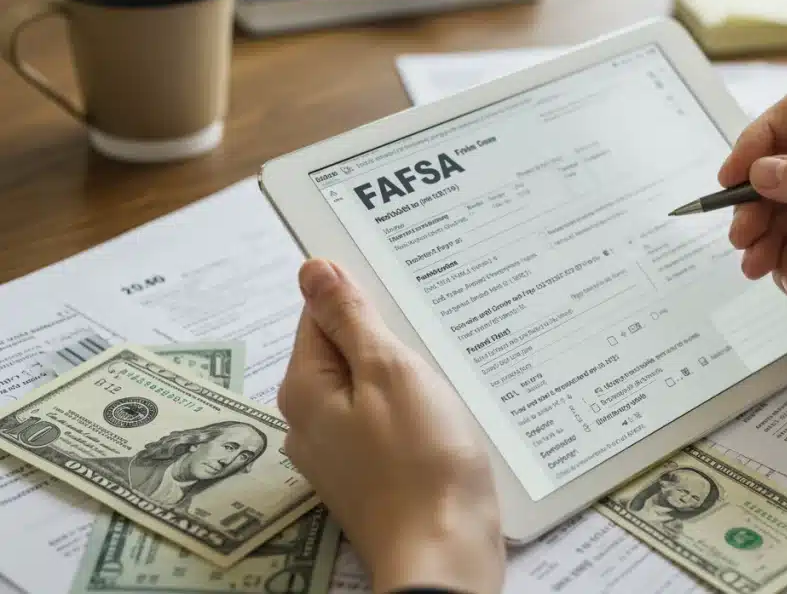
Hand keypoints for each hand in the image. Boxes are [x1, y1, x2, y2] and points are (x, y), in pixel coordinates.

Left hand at [278, 259, 503, 593]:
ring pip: (371, 391)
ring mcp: (340, 455)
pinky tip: (444, 414)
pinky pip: (386, 425)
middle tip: (434, 332)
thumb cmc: (421, 460)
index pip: (320, 315)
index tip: (406, 293)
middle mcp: (310, 423)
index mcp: (305, 390)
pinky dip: (413, 412)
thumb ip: (350, 319)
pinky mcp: (371, 478)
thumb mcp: (389, 371)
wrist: (444, 553)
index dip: (362, 297)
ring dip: (405, 376)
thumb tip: (313, 268)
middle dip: (388, 339)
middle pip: (345, 353)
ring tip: (445, 372)